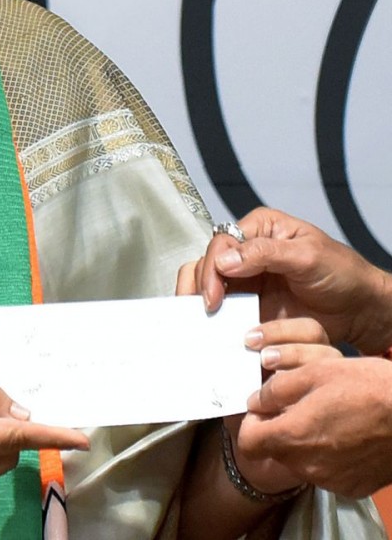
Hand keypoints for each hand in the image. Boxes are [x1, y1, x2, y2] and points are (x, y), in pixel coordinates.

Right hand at [177, 207, 391, 351]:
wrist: (361, 310)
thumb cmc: (342, 274)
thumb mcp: (308, 256)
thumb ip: (266, 253)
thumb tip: (224, 260)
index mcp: (259, 229)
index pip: (222, 243)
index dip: (212, 268)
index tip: (213, 296)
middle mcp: (246, 251)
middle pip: (207, 262)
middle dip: (199, 285)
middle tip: (202, 310)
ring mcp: (246, 280)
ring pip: (208, 285)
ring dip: (200, 302)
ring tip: (199, 323)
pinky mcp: (249, 305)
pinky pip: (223, 310)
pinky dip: (214, 320)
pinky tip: (210, 331)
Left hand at [240, 356, 391, 496]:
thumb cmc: (367, 387)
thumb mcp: (314, 372)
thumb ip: (276, 390)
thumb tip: (256, 401)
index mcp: (294, 436)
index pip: (248, 442)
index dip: (252, 423)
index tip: (265, 408)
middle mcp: (309, 466)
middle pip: (275, 451)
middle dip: (280, 429)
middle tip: (301, 406)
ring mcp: (333, 480)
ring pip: (301, 462)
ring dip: (305, 442)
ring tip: (328, 417)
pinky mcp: (354, 487)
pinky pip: (327, 472)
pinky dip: (329, 456)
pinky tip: (347, 435)